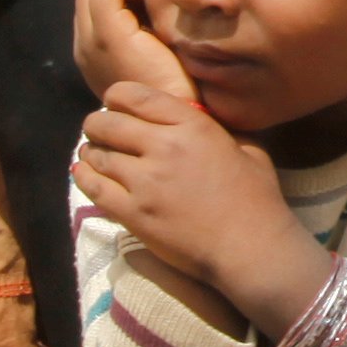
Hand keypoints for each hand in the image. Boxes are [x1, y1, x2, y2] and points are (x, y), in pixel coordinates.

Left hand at [67, 0, 314, 325]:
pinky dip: (90, 182)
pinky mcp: (131, 212)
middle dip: (104, 129)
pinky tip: (105, 188)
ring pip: (91, 149)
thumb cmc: (257, 200)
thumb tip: (203, 102)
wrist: (254, 252)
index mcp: (192, 121)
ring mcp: (144, 179)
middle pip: (104, 117)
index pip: (131, 93)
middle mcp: (164, 144)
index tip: (128, 115)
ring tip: (109, 167)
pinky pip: (89, 184)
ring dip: (94, 156)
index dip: (122, 104)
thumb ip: (215, 123)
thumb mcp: (243, 146)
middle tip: (114, 143)